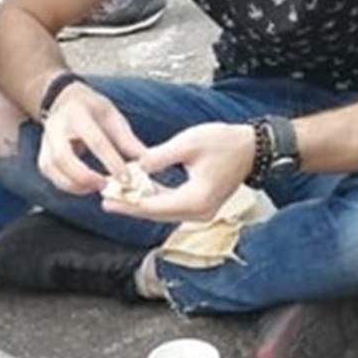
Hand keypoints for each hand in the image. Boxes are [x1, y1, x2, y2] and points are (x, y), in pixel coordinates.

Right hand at [38, 82, 147, 195]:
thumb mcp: (112, 117)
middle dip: (85, 177)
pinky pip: (51, 175)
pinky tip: (85, 187)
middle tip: (106, 186)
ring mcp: (45, 142)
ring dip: (75, 184)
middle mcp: (56, 127)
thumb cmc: (92, 109)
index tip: (126, 179)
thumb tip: (147, 163)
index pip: (95, 141)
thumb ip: (127, 140)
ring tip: (97, 187)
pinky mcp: (42, 156)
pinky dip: (67, 185)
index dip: (111, 162)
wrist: (64, 101)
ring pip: (53, 169)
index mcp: (78, 114)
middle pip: (64, 158)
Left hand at [102, 122, 255, 223]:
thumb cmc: (225, 143)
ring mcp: (201, 211)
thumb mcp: (188, 143)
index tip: (107, 199)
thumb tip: (136, 167)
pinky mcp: (200, 206)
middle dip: (130, 206)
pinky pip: (172, 206)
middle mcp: (198, 212)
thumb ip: (159, 157)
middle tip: (105, 200)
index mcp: (195, 199)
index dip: (128, 204)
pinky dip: (154, 200)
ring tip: (117, 197)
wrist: (251, 148)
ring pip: (163, 211)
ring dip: (141, 204)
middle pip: (156, 213)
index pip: (154, 206)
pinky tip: (138, 192)